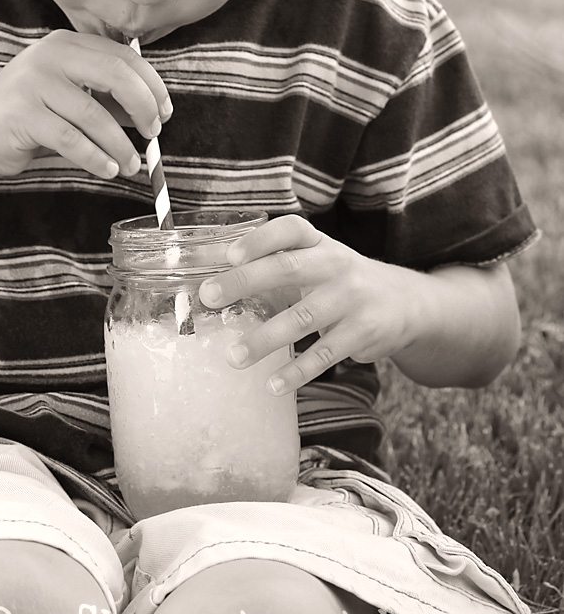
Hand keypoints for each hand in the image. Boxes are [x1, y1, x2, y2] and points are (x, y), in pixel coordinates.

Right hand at [0, 30, 172, 182]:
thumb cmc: (28, 118)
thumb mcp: (70, 100)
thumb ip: (107, 100)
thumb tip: (154, 113)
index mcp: (65, 44)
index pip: (123, 57)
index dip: (152, 85)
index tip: (165, 112)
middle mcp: (49, 55)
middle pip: (115, 75)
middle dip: (143, 107)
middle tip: (154, 134)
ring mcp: (33, 83)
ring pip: (95, 115)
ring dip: (120, 144)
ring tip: (132, 165)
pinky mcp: (22, 115)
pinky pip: (72, 139)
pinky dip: (96, 158)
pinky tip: (108, 169)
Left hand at [199, 215, 423, 392]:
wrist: (406, 303)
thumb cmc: (342, 281)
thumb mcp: (317, 262)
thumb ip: (275, 264)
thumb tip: (212, 278)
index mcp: (319, 244)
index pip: (291, 230)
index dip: (260, 239)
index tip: (230, 254)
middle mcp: (336, 265)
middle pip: (288, 268)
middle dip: (245, 281)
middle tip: (208, 296)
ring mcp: (351, 299)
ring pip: (302, 318)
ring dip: (264, 339)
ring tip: (233, 357)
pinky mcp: (363, 333)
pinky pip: (325, 354)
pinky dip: (297, 371)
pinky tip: (273, 384)